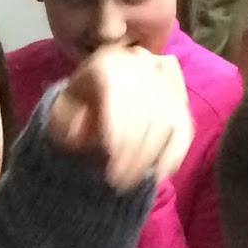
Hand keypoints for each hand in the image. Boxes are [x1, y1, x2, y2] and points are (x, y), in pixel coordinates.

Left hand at [48, 46, 193, 188]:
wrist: (101, 89)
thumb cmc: (79, 106)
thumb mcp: (62, 111)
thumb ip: (66, 121)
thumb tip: (81, 132)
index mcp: (108, 64)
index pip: (119, 101)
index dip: (117, 138)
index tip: (109, 171)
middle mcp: (141, 64)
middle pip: (145, 113)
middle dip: (133, 154)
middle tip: (120, 183)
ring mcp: (165, 80)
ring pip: (166, 122)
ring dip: (150, 158)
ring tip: (133, 181)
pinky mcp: (180, 99)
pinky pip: (185, 128)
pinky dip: (174, 153)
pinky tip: (160, 173)